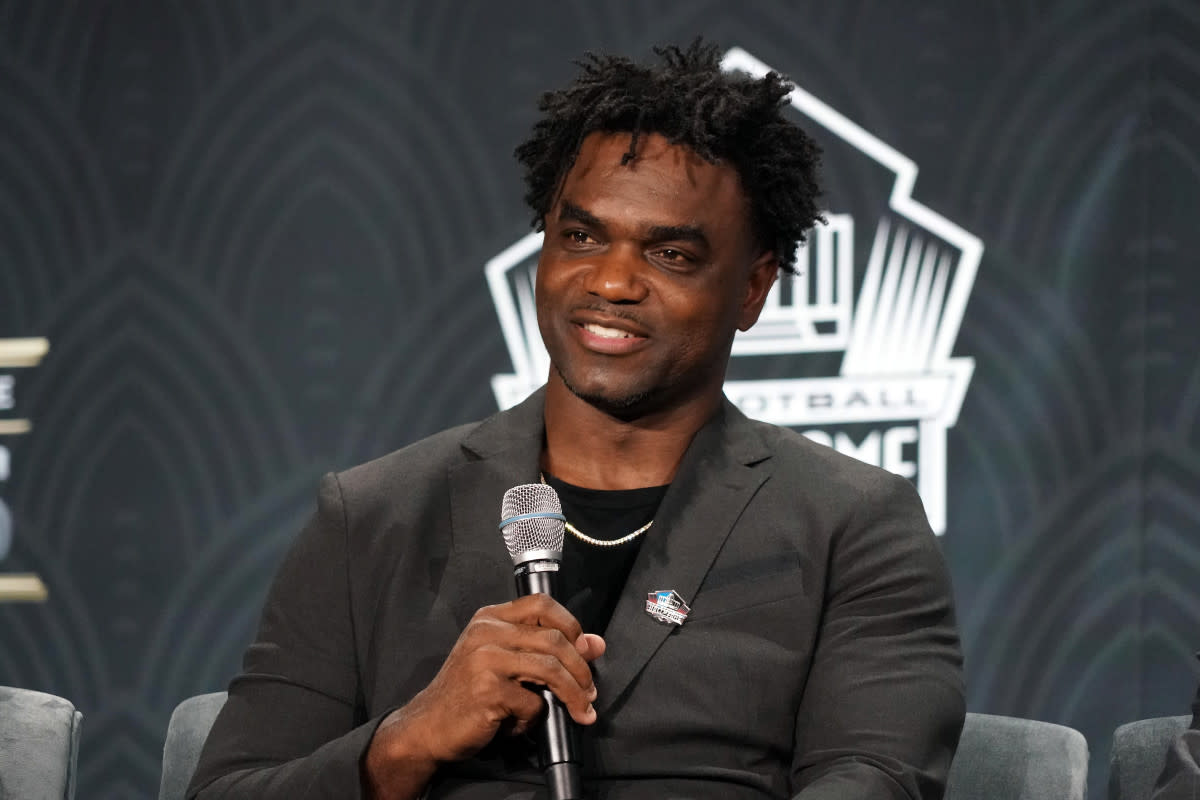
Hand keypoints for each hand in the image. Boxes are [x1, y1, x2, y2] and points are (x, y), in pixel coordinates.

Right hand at [362, 593, 605, 798]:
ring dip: (573, 694)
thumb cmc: (467, 694)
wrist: (428, 726)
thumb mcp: (505, 663)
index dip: (571, 624)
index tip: (586, 650)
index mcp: (490, 618)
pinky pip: (532, 702)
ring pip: (550, 669)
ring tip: (582, 711)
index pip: (541, 604)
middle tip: (591, 692)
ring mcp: (485, 660)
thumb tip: (596, 644)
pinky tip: (520, 724)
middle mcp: (486, 632)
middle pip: (554, 639)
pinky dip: (534, 718)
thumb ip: (545, 650)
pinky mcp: (487, 690)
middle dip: (581, 669)